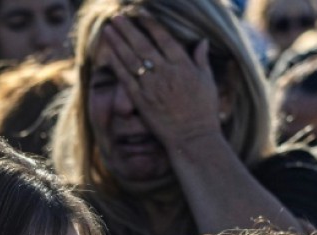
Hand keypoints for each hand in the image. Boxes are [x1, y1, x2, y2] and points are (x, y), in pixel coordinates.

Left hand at [103, 15, 222, 148]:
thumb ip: (202, 60)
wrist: (194, 138)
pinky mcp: (141, 101)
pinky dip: (116, 65)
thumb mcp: (208, 82)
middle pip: (142, 45)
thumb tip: (202, 41)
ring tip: (108, 30)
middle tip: (116, 18)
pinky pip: (126, 79)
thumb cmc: (204, 112)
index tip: (140, 14)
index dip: (150, 24)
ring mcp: (152, 86)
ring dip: (118, 43)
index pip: (163, 38)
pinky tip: (109, 54)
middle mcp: (166, 72)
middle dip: (128, 29)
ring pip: (131, 59)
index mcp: (183, 65)